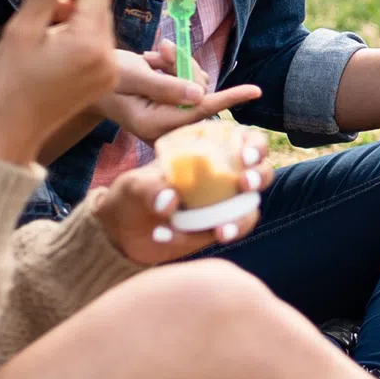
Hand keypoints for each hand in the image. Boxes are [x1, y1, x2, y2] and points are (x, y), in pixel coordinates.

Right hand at [0, 0, 117, 164]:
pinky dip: (72, 27)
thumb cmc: (9, 84)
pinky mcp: (101, 79)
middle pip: (96, 2)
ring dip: (67, 5)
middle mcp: (107, 57)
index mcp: (89, 43)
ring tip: (32, 1)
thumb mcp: (22, 31)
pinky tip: (45, 26)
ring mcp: (107, 70)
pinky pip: (92, 41)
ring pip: (93, 20)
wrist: (10, 134)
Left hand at [88, 137, 276, 261]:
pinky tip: (173, 237)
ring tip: (221, 231)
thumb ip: (148, 189)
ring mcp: (221, 205)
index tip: (244, 156)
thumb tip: (170, 201)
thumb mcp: (132, 186)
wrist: (120, 234)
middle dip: (259, 176)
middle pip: (260, 172)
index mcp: (206, 152)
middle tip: (244, 184)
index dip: (254, 146)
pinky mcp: (216, 230)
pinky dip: (214, 237)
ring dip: (244, 218)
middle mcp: (221, 176)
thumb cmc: (129, 197)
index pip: (244, 141)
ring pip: (250, 208)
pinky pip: (228, 232)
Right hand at [99, 44, 261, 145]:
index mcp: (157, 124)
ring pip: (195, 82)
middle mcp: (167, 125)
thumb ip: (166, 86)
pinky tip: (153, 61)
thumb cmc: (107, 78)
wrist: (93, 80)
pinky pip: (187, 79)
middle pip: (199, 92)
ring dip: (176, 62)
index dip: (229, 98)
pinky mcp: (171, 105)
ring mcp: (170, 116)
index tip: (255, 91)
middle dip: (184, 66)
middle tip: (159, 52)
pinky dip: (173, 64)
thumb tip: (201, 96)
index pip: (200, 110)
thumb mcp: (133, 76)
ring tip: (152, 57)